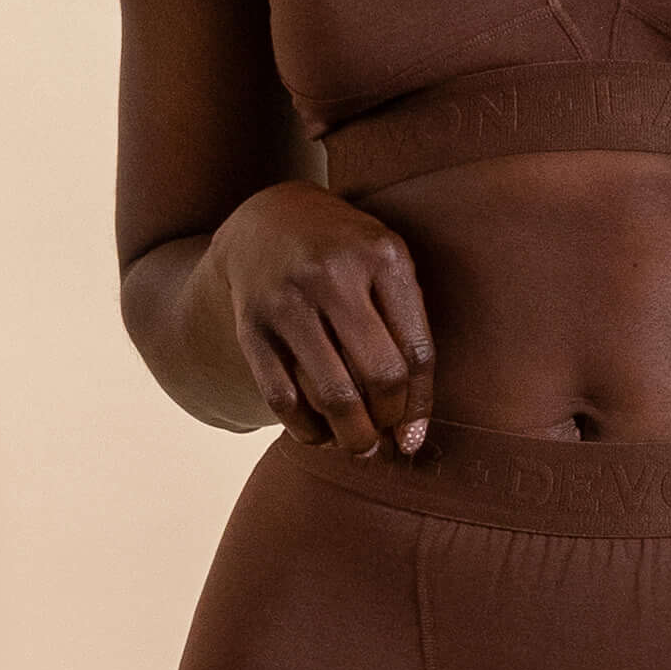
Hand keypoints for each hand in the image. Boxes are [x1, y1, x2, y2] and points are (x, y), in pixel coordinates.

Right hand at [209, 182, 434, 459]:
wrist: (269, 221)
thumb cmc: (346, 256)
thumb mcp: (387, 264)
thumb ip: (407, 326)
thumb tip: (411, 429)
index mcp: (383, 257)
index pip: (416, 352)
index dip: (419, 406)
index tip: (412, 437)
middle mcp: (334, 274)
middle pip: (379, 376)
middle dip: (387, 422)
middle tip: (385, 441)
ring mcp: (288, 299)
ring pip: (332, 394)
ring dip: (351, 437)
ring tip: (358, 448)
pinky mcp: (252, 325)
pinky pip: (281, 397)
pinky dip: (304, 430)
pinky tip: (319, 436)